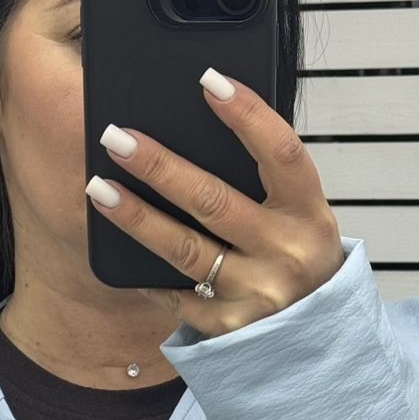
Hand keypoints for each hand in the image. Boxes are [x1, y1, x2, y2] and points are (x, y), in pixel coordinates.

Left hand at [86, 68, 345, 337]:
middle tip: (116, 138)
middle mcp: (287, 252)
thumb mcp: (300, 217)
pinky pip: (178, 295)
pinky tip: (120, 251)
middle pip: (214, 200)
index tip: (208, 80)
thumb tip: (198, 129)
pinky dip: (149, 274)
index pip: (281, 152)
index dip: (247, 115)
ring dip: (136, 217)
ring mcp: (258, 293)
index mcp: (309, 213)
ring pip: (185, 250)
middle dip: (160, 166)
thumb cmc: (300, 259)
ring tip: (99, 188)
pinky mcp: (231, 328)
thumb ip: (264, 181)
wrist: (319, 339)